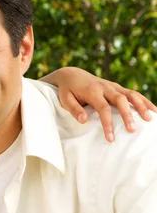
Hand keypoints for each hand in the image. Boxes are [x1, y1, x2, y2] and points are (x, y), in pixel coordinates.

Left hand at [41, 67, 156, 141]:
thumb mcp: (65, 99)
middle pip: (120, 100)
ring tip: (150, 119)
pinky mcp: (117, 87)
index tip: (111, 138)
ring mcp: (113, 86)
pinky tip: (154, 110)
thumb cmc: (67, 90)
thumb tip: (83, 120)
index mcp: (92, 91)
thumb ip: (74, 109)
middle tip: (132, 130)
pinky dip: (144, 101)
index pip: (103, 108)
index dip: (108, 123)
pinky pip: (133, 93)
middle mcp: (105, 87)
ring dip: (141, 106)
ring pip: (131, 94)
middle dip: (127, 115)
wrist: (72, 74)